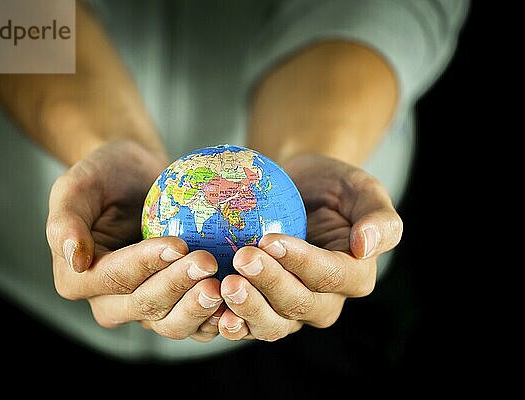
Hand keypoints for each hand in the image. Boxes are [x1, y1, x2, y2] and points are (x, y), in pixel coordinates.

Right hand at [46, 139, 223, 341]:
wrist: (136, 176)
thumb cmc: (105, 174)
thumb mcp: (76, 185)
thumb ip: (66, 221)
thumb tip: (74, 261)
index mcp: (78, 279)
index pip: (114, 277)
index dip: (145, 265)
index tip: (177, 244)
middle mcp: (109, 301)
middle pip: (144, 305)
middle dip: (177, 287)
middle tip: (208, 262)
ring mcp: (143, 307)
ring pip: (171, 323)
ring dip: (198, 308)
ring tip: (222, 284)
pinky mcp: (173, 304)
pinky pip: (195, 320)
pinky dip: (215, 316)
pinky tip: (236, 300)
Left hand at [217, 154, 402, 340]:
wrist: (296, 189)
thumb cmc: (330, 185)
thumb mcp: (362, 188)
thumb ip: (378, 217)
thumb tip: (365, 246)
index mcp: (355, 276)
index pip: (330, 276)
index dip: (301, 262)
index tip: (270, 239)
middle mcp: (326, 300)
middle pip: (299, 304)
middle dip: (270, 284)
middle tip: (242, 258)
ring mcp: (293, 309)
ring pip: (274, 323)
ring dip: (249, 309)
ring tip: (226, 285)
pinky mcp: (264, 308)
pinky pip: (249, 323)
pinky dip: (231, 320)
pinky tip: (212, 307)